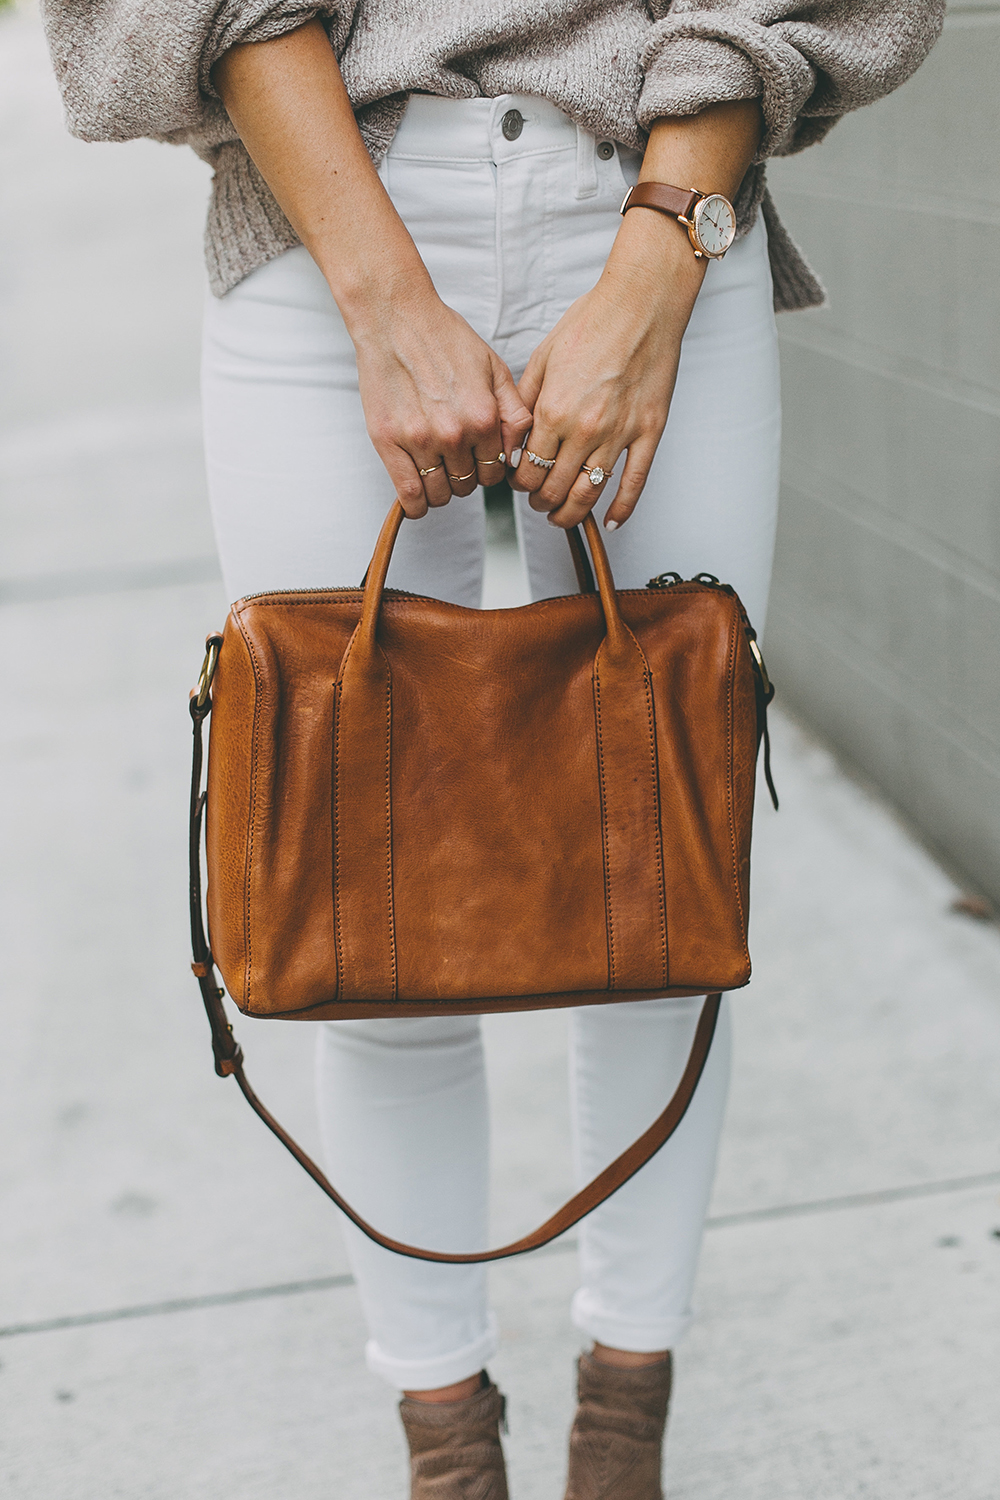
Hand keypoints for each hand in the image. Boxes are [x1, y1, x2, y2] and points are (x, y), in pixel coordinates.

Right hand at [351, 281, 532, 516]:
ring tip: (436, 468)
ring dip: (441, 489)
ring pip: (440, 494)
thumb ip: (514, 413)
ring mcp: (418, 440)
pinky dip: (417, 504)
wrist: (396, 318)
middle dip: (465, 477)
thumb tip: (518, 452)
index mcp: (483, 417)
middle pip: (468, 486)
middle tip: (455, 458)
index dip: (487, 469)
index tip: (477, 459)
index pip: (494, 472)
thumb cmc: (444, 337)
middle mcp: (453, 433)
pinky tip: (419, 496)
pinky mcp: (387, 442)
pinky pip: (408, 494)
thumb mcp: (494, 368)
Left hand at [511, 213, 704, 529]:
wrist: (641, 303)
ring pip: (589, 494)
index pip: (528, 470)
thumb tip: (514, 437)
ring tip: (562, 515)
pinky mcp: (649, 432)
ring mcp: (620, 433)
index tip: (519, 482)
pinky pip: (634, 482)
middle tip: (538, 500)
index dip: (519, 484)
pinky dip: (621, 508)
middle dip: (540, 501)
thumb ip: (526, 401)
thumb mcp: (543, 357)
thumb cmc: (593, 322)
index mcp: (554, 411)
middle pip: (555, 489)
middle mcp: (585, 429)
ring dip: (571, 513)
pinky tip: (609, 520)